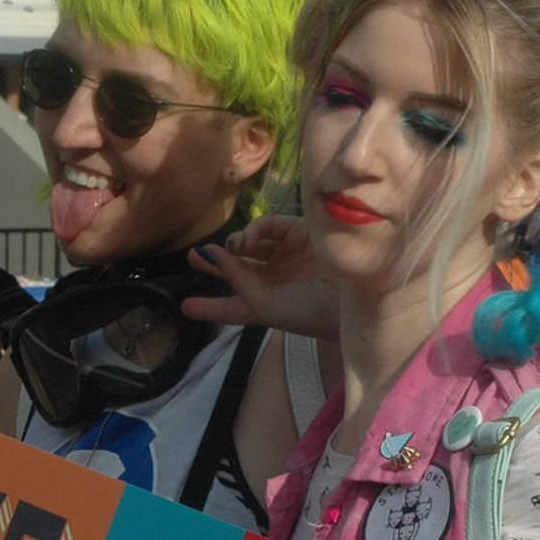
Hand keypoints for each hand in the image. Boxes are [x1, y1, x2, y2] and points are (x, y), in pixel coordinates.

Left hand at [182, 216, 338, 339]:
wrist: (353, 292)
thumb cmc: (308, 310)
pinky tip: (245, 242)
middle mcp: (274, 280)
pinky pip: (267, 228)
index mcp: (267, 304)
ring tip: (225, 251)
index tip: (186, 308)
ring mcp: (286, 255)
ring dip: (232, 247)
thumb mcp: (267, 306)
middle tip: (193, 256)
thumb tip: (217, 254)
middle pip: (237, 271)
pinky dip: (252, 232)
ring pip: (249, 246)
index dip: (210, 308)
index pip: (233, 308)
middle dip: (215, 264)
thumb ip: (239, 280)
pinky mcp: (297, 233)